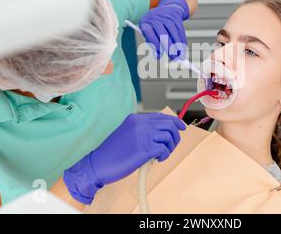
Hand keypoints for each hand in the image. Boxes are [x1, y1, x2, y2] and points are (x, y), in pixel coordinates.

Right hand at [63, 113, 185, 203]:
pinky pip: (164, 149)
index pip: (162, 116)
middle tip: (172, 146)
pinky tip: (157, 160)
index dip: (175, 122)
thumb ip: (143, 131)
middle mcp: (140, 124)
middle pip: (170, 124)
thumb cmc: (112, 152)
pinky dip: (164, 156)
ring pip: (169, 137)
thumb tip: (162, 134)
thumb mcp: (127, 134)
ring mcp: (143, 135)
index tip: (181, 127)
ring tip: (161, 155)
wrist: (98, 164)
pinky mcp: (144, 149)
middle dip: (176, 136)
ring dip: (170, 148)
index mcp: (136, 119)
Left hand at [139, 0, 189, 59]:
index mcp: (145, 22)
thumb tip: (157, 56)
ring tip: (180, 55)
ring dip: (178, 45)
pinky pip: (180, 30)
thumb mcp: (151, 32)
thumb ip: (153, 44)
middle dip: (169, 47)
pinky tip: (183, 48)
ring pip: (173, 32)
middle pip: (163, 34)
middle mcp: (155, 17)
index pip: (149, 34)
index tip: (160, 56)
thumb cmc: (156, 26)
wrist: (167, 9)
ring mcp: (166, 16)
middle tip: (173, 58)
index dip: (155, 46)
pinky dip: (182, 40)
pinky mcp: (175, 16)